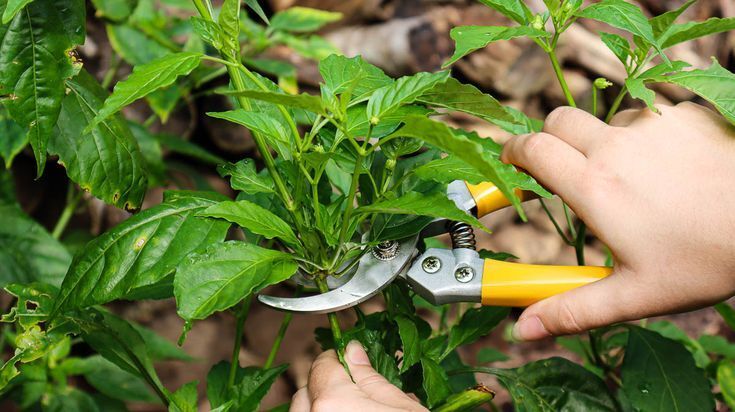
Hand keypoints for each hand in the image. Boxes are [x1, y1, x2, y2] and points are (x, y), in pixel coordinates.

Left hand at [290, 341, 426, 411]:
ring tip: (349, 409)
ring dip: (318, 406)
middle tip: (353, 391)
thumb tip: (353, 351)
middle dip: (325, 387)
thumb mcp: (400, 406)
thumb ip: (370, 377)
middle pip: (305, 391)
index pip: (322, 365)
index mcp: (333, 400)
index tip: (350, 362)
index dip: (337, 360)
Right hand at [501, 102, 734, 339]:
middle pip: (557, 120)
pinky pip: (648, 119)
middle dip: (548, 140)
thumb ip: (571, 310)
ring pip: (606, 122)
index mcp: (594, 187)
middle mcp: (616, 146)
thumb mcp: (634, 295)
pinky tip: (670, 171)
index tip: (510, 163)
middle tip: (559, 169)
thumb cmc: (707, 261)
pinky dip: (645, 140)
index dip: (512, 153)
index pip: (531, 150)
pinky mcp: (685, 115)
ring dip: (602, 143)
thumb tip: (521, 330)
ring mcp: (653, 125)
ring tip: (630, 180)